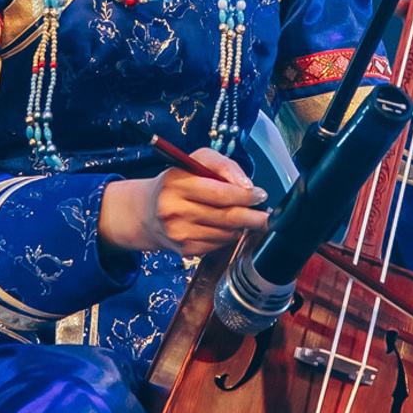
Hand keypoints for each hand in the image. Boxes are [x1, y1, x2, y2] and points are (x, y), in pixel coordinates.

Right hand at [99, 147, 267, 255]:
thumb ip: (222, 165)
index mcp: (177, 183)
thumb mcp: (194, 161)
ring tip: (248, 218)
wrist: (146, 212)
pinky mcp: (184, 250)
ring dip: (242, 227)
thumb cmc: (177, 182)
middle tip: (266, 215)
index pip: (219, 193)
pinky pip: (218, 245)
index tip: (260, 194)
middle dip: (252, 216)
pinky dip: (229, 237)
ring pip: (225, 233)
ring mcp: (179, 233)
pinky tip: (228, 228)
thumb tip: (246, 185)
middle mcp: (174, 210)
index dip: (245, 195)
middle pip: (226, 216)